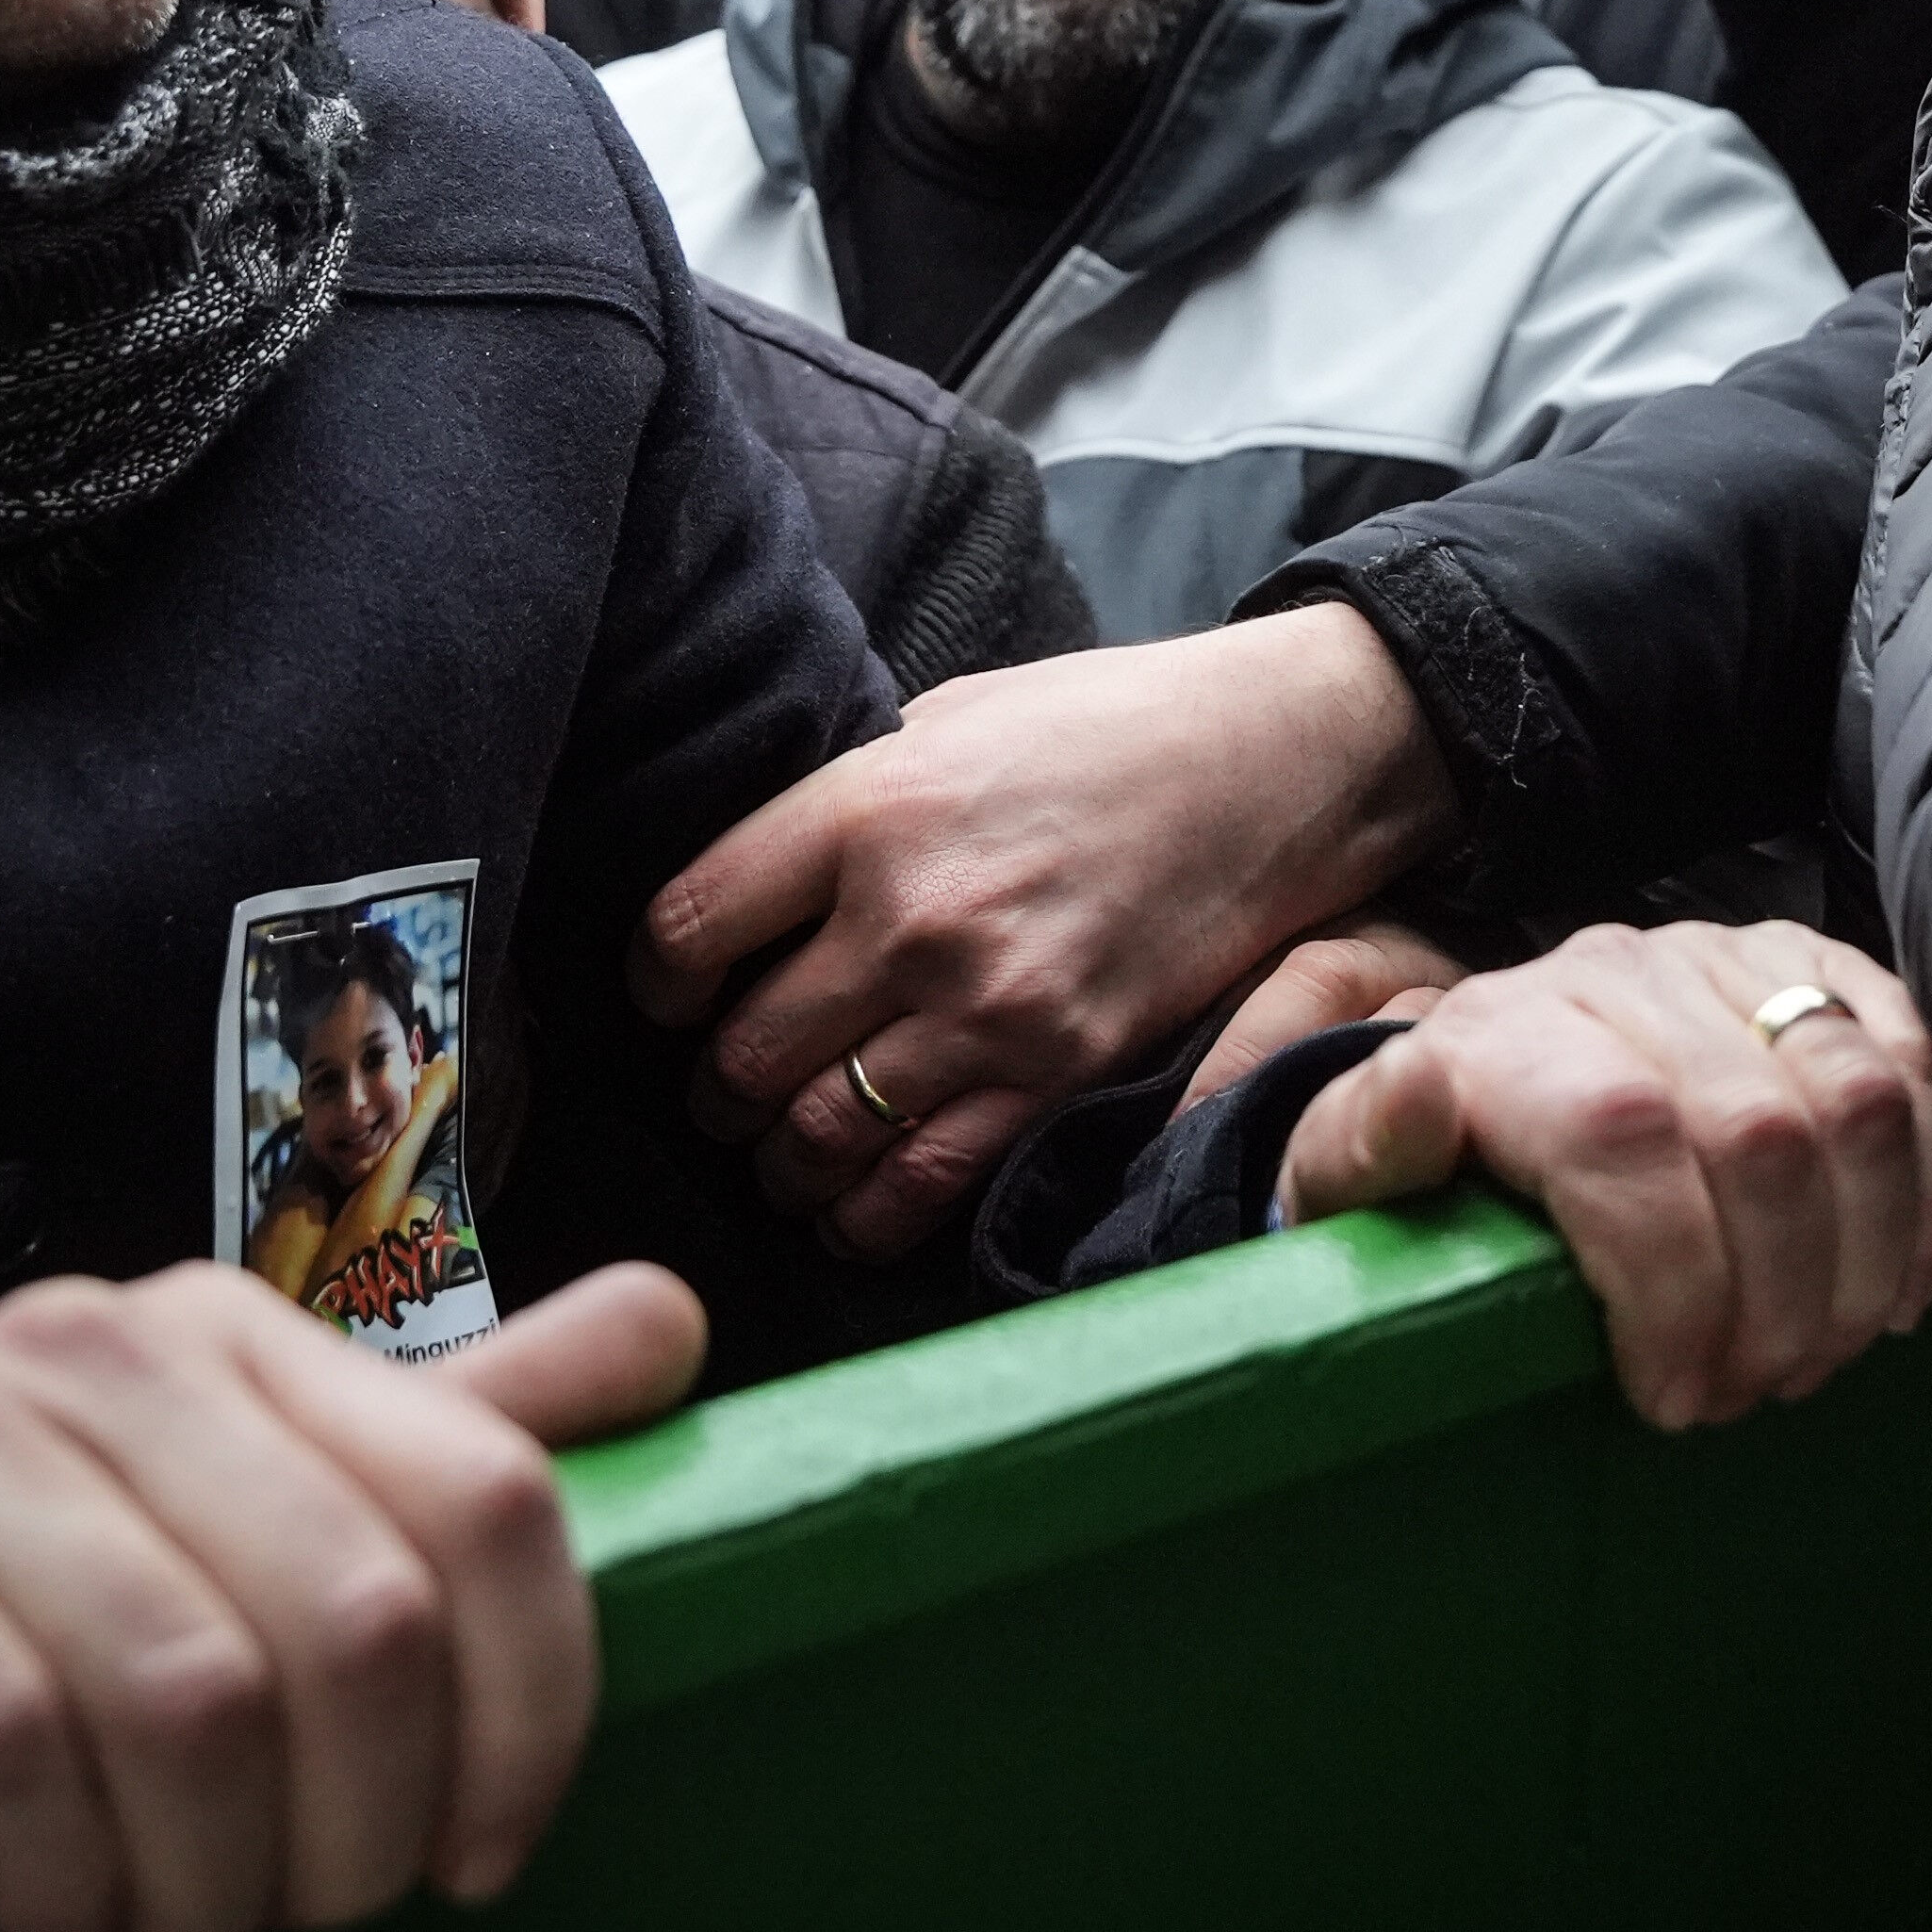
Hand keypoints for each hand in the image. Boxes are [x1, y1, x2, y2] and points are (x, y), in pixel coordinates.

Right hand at [0, 1262, 707, 1931]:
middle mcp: (94, 1346)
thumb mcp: (235, 1516)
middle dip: (342, 1838)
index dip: (527, 1718)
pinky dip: (44, 1889)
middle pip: (354, 1626)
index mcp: (232, 1334)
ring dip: (193, 1887)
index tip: (474, 1861)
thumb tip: (674, 1328)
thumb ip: (446, 1438)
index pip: (493, 1511)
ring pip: (179, 1694)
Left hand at [629, 603, 1458, 1256]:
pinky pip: (925, 1180)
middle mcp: (913, 915)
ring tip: (780, 1155)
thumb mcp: (952, 717)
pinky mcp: (1062, 1070)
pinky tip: (852, 1207)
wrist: (1274, 760)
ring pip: (819, 1133)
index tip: (671, 994)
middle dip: (714, 1089)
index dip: (657, 980)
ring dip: (780, 1163)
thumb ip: (851, 796)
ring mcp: (990, 1004)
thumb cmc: (1107, 724)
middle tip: (723, 1091)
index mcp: (868, 808)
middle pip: (743, 1051)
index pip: (687, 928)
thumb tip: (764, 872)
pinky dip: (868, 1214)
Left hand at [1279, 923, 1931, 1431]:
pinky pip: (1925, 1069)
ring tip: (1818, 1352)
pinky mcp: (1820, 968)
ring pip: (1861, 1104)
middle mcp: (1623, 976)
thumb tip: (1418, 1100)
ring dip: (1864, 1261)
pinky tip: (1895, 1288)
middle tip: (1752, 1390)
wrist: (1490, 1076)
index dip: (1672, 1287)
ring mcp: (1731, 962)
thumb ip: (1369, 1148)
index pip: (1623, 1137)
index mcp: (1507, 1034)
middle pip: (1761, 1138)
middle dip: (1778, 1302)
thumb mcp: (1353, 1178)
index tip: (1671, 1396)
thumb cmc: (1432, 1172)